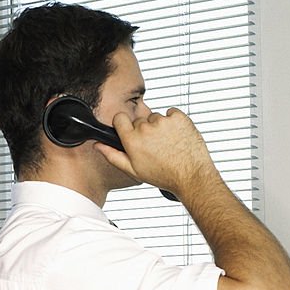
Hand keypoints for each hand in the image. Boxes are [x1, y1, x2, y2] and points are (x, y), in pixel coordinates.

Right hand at [96, 108, 219, 199]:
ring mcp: (163, 121)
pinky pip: (171, 113)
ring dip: (160, 127)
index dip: (123, 124)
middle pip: (139, 119)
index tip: (129, 130)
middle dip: (144, 129)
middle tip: (154, 145)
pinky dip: (174, 122)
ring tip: (168, 144)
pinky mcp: (178, 117)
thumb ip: (112, 155)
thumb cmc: (163, 175)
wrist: (190, 175)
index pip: (119, 118)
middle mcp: (146, 127)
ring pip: (156, 117)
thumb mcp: (133, 170)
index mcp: (132, 139)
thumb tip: (99, 146)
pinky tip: (177, 136)